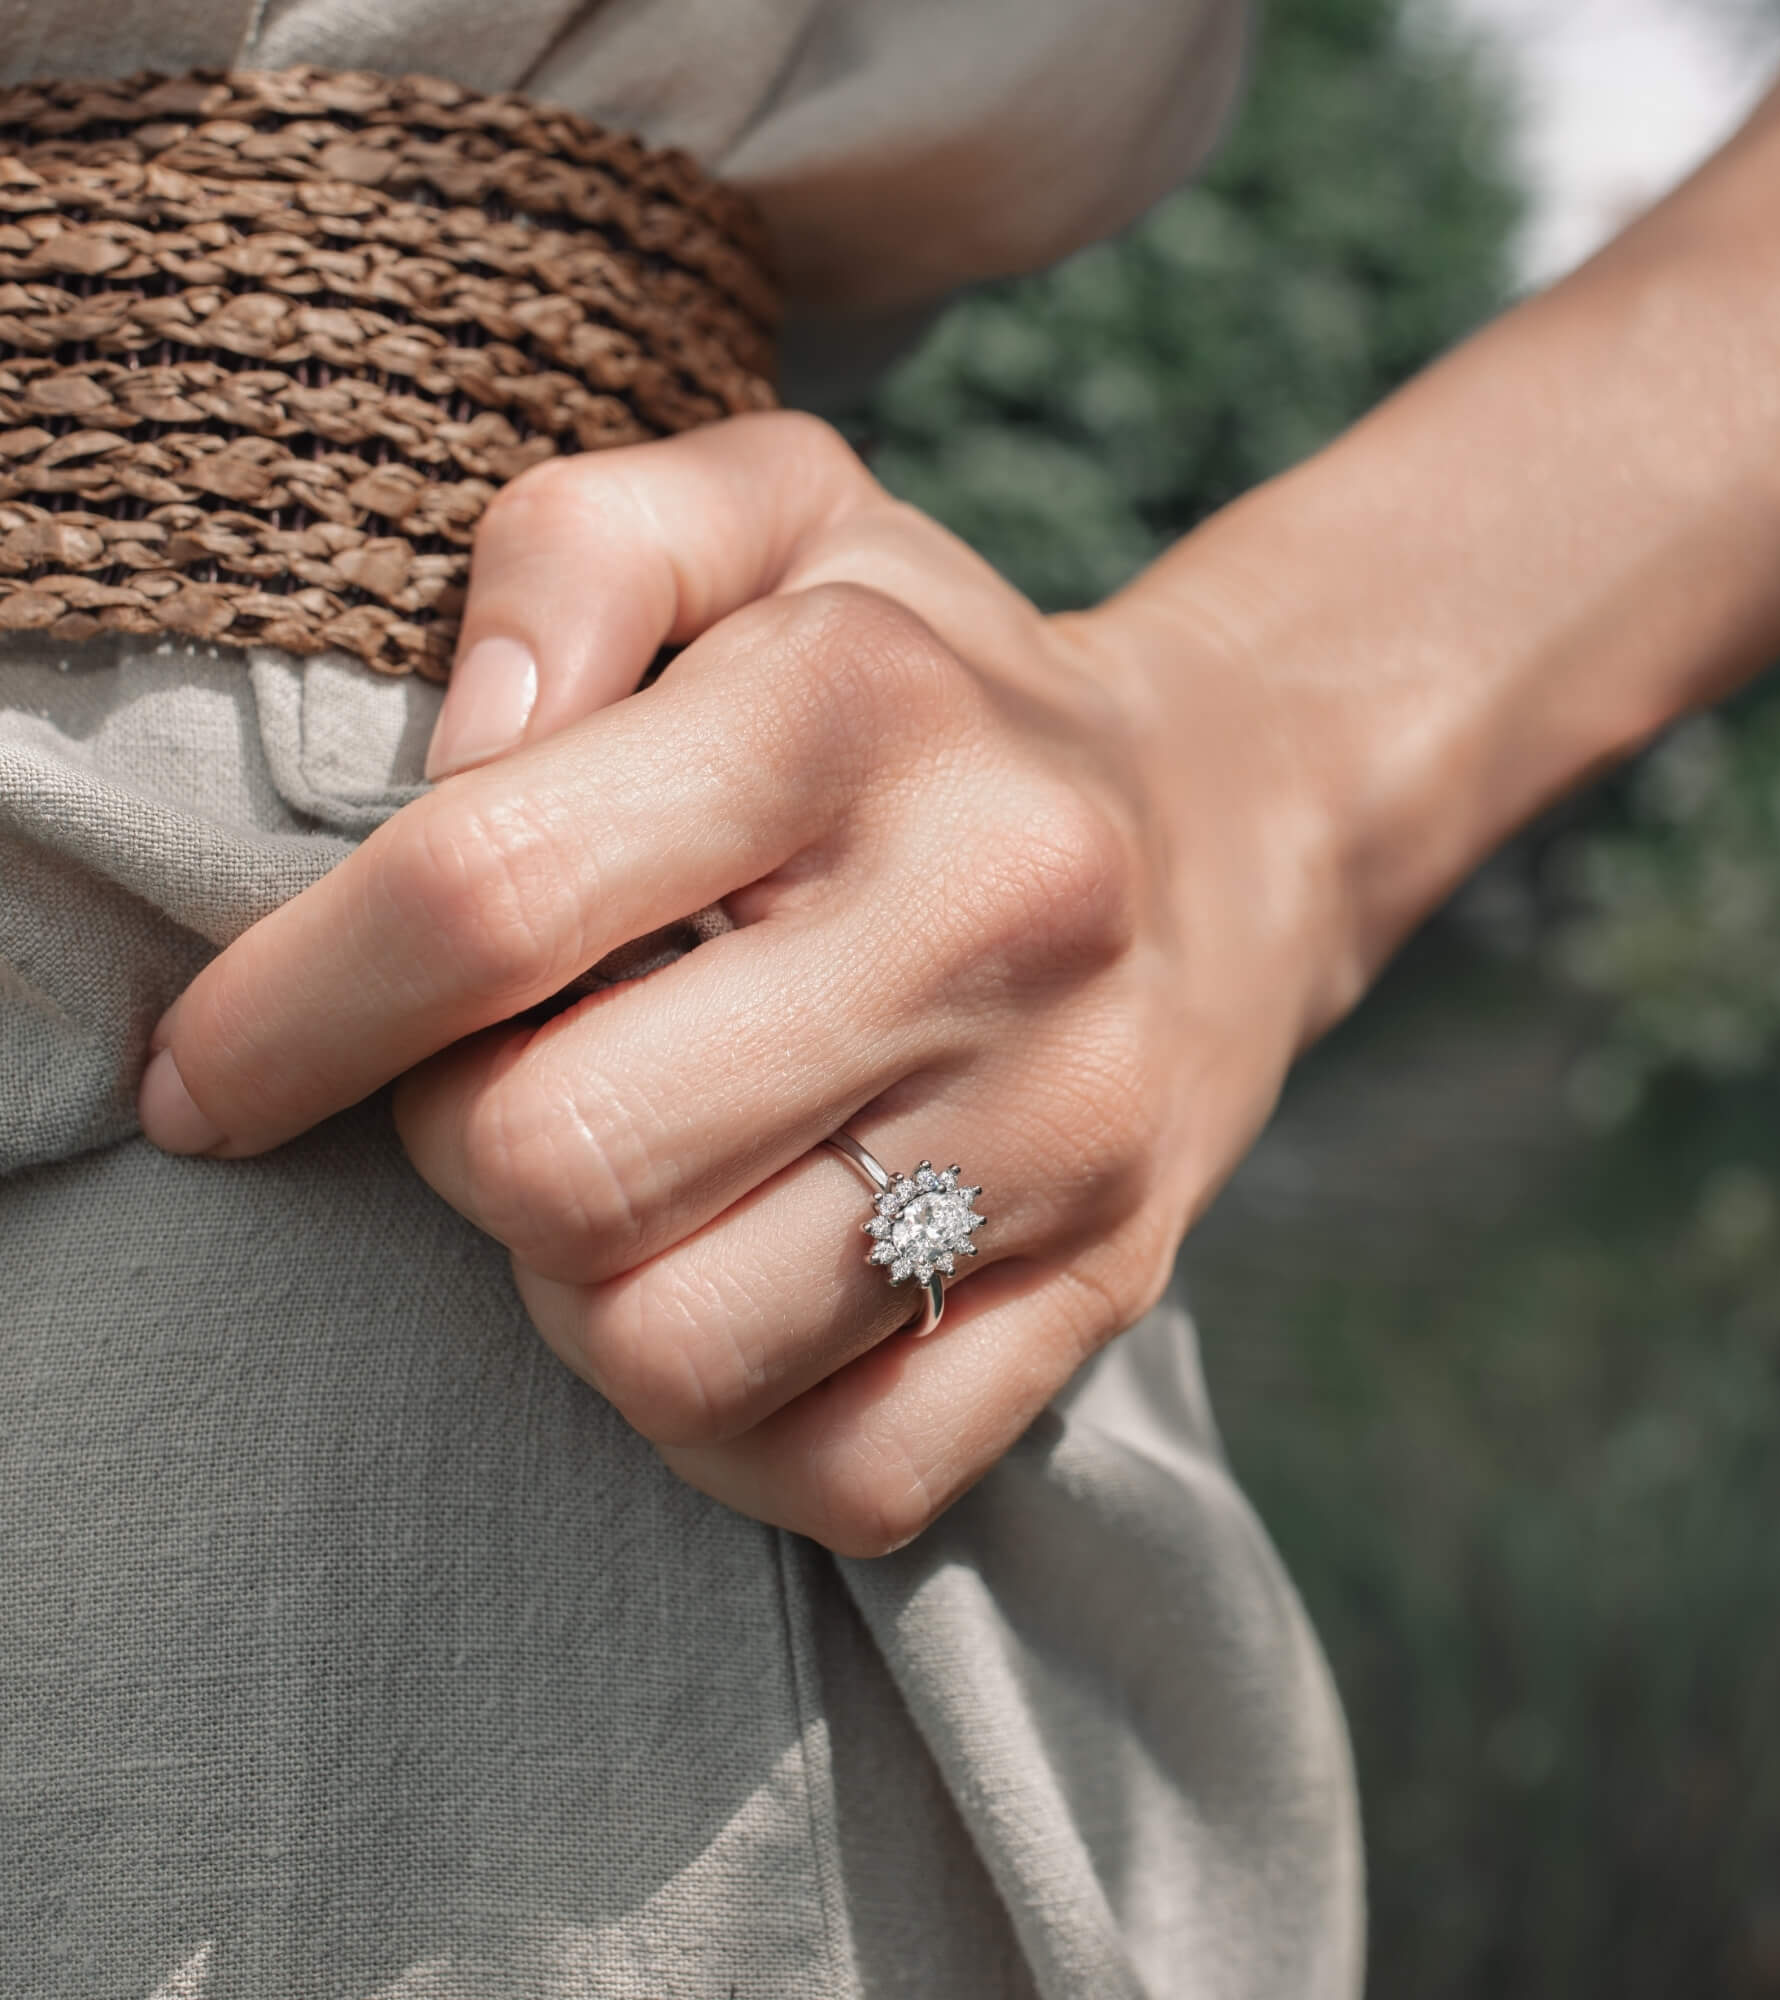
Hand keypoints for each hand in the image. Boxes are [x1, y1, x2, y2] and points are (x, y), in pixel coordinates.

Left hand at [138, 413, 1332, 1554]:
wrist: (1219, 834)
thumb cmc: (929, 687)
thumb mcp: (768, 519)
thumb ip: (570, 554)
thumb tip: (447, 755)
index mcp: (859, 706)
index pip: (488, 893)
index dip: (292, 1008)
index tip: (218, 1075)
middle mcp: (990, 919)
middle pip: (558, 1162)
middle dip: (458, 1150)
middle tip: (506, 1090)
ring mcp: (1064, 1128)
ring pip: (677, 1352)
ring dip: (577, 1298)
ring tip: (626, 1194)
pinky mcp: (1106, 1285)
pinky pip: (846, 1474)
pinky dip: (724, 1432)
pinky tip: (725, 1305)